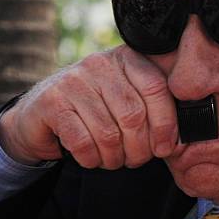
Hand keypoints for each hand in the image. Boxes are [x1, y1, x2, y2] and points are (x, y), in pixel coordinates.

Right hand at [0, 45, 177, 168]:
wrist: (40, 114)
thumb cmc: (95, 110)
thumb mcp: (127, 100)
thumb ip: (153, 109)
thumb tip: (178, 139)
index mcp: (126, 58)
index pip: (156, 88)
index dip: (165, 123)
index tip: (165, 148)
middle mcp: (100, 64)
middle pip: (134, 114)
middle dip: (139, 148)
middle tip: (135, 160)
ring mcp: (73, 81)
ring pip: (108, 132)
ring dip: (114, 157)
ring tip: (113, 160)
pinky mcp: (51, 103)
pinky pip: (82, 141)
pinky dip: (91, 158)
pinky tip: (92, 158)